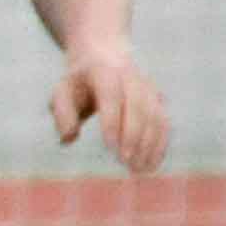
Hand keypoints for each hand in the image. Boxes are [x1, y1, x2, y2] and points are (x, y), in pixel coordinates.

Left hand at [52, 42, 171, 176]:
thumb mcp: (62, 92)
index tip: (109, 148)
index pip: (111, 97)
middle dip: (134, 136)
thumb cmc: (78, 82)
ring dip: (149, 144)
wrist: (104, 54)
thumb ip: (63, 114)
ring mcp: (148, 88)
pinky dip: (160, 145)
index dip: (113, 122)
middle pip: (138, 107)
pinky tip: (151, 165)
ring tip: (138, 170)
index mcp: (104, 72)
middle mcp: (131, 78)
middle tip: (125, 162)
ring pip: (155, 116)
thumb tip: (68, 139)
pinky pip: (164, 123)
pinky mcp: (158, 100)